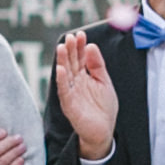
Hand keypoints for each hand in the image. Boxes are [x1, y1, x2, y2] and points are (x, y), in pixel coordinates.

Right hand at [54, 32, 117, 159]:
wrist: (103, 131)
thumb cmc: (103, 108)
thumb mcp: (104, 82)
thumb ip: (97, 65)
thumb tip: (91, 45)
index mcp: (83, 76)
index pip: (79, 57)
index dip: (79, 46)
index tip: (80, 34)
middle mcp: (75, 83)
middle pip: (71, 63)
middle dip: (70, 50)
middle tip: (70, 37)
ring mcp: (71, 93)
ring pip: (65, 74)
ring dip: (62, 61)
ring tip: (61, 48)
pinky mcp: (69, 105)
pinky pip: (64, 91)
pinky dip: (62, 80)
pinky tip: (61, 69)